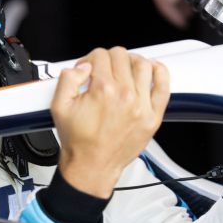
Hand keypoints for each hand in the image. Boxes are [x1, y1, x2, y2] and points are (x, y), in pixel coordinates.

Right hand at [50, 47, 169, 197]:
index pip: (101, 56)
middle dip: (109, 59)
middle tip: (104, 69)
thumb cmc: (79, 141)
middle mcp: (124, 95)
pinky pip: (163, 87)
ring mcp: (142, 106)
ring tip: (125, 67)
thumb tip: (83, 67)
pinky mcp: (153, 117)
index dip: (90, 59)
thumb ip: (68, 78)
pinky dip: (160, 73)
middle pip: (121, 57)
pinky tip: (152, 70)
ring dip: (132, 61)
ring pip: (143, 65)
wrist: (92, 166)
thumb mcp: (59, 106)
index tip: (89, 69)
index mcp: (102, 90)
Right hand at [145, 0, 194, 27]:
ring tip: (188, 14)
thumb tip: (171, 1)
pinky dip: (178, 0)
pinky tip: (186, 3)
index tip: (182, 23)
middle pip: (165, 5)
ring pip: (168, 1)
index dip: (173, 16)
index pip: (163, 5)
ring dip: (178, 8)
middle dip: (176, 14)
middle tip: (186, 21)